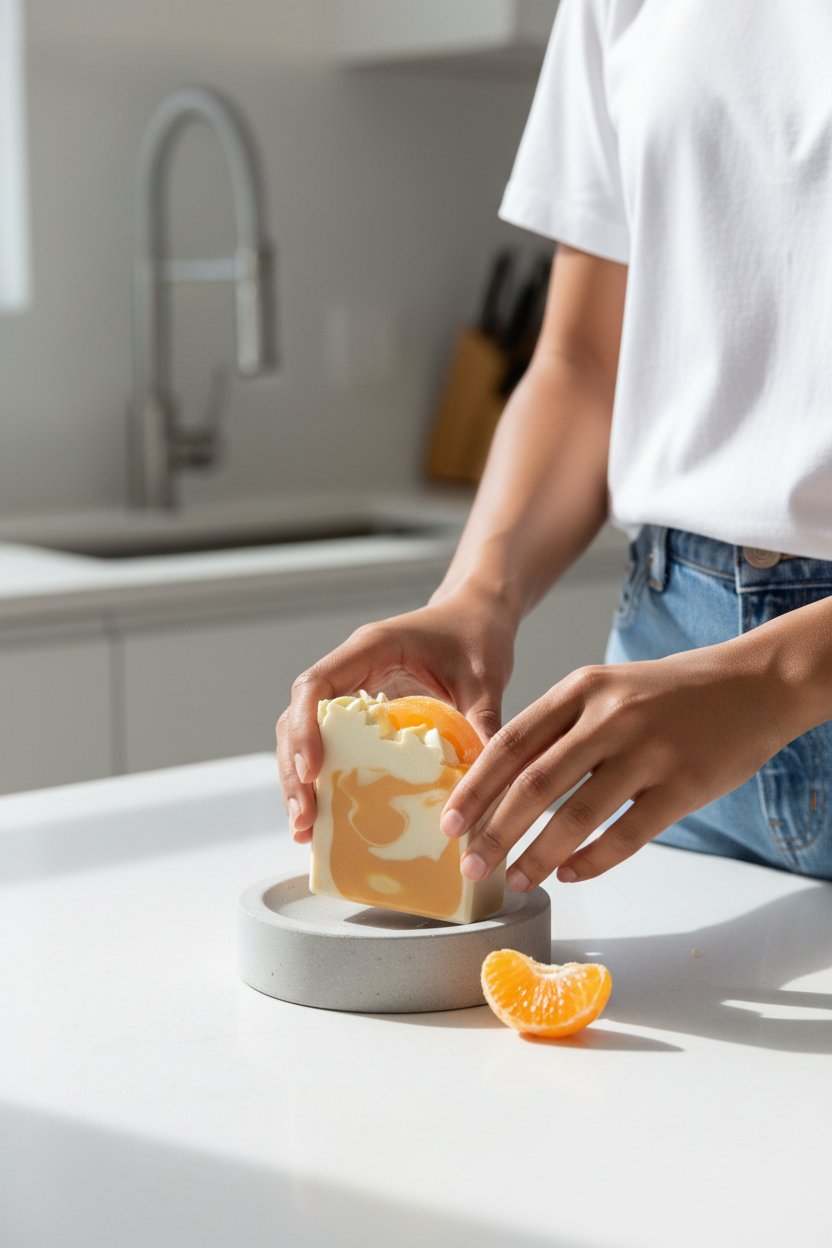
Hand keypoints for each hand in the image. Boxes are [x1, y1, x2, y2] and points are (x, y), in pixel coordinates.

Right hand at [275, 586, 515, 841]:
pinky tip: (325, 820)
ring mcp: (351, 691)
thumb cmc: (477, 634)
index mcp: (371, 648)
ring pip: (304, 735)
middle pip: (298, 717)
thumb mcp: (485, 679)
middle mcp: (350, 669)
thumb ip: (483, 723)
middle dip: (294, 769)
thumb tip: (488, 784)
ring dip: (299, 781)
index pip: (316, 685)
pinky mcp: (361, 713)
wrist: (477, 614)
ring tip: (305, 831)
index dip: (305, 729)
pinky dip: (322, 780)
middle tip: (303, 819)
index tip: (311, 772)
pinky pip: (329, 744)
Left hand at [440, 642, 794, 886]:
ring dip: (539, 855)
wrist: (752, 684)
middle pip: (535, 784)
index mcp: (581, 690)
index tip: (449, 822)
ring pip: (577, 817)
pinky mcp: (683, 787)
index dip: (476, 788)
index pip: (512, 743)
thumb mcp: (606, 689)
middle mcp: (610, 718)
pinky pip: (627, 836)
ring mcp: (648, 752)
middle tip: (470, 866)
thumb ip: (559, 728)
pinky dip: (593, 861)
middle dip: (495, 831)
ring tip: (515, 879)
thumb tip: (501, 785)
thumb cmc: (668, 693)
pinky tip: (571, 874)